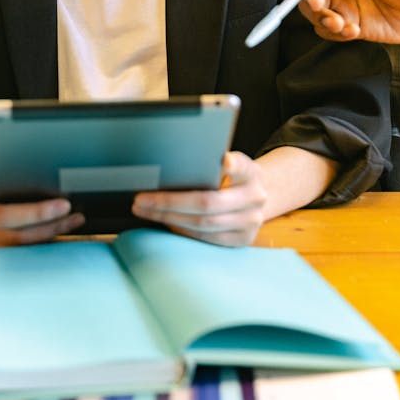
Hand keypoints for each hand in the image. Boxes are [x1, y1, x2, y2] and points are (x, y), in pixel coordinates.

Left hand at [131, 152, 267, 245]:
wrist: (258, 196)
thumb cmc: (233, 176)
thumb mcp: (230, 162)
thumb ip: (211, 162)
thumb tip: (173, 162)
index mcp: (251, 173)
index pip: (242, 166)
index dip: (233, 165)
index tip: (223, 160)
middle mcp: (255, 198)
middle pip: (208, 202)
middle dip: (170, 202)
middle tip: (142, 199)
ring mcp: (251, 222)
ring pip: (203, 224)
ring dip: (169, 218)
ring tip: (145, 210)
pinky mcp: (243, 239)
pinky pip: (207, 238)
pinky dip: (182, 230)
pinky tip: (165, 220)